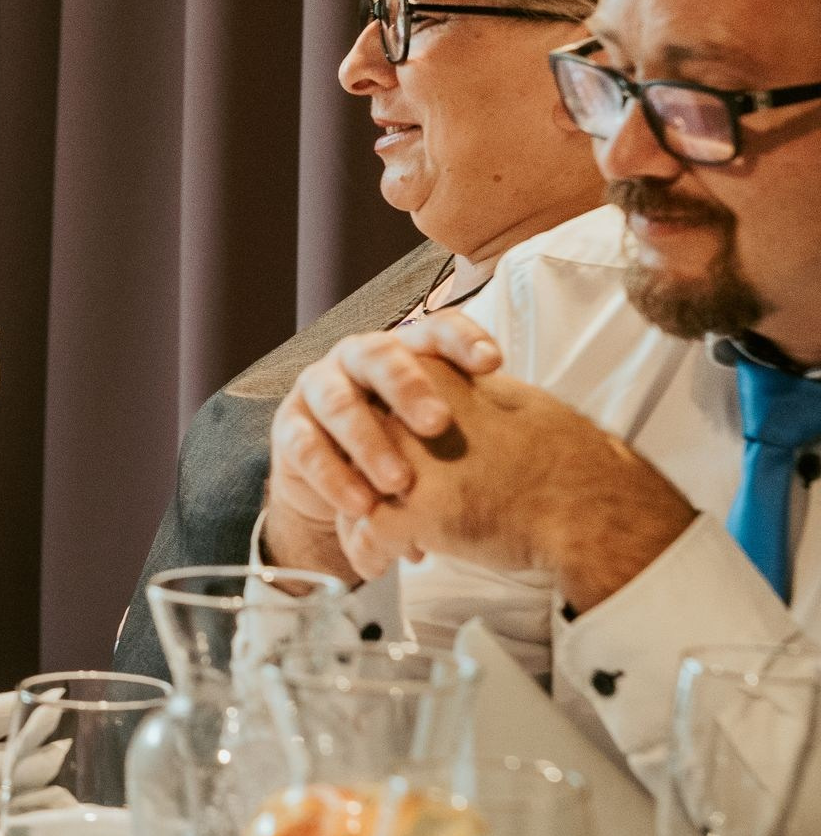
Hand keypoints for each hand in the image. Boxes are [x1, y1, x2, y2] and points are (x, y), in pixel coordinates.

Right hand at [264, 313, 504, 579]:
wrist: (346, 488)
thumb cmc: (413, 453)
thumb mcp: (445, 440)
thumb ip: (474, 431)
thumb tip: (545, 449)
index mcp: (406, 351)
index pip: (434, 330)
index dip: (462, 341)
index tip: (494, 365)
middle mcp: (358, 359)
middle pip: (380, 356)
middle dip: (408, 387)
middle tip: (437, 425)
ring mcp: (319, 389)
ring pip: (338, 401)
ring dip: (367, 441)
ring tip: (397, 483)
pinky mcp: (290, 428)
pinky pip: (306, 446)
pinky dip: (334, 476)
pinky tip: (361, 505)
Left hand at [346, 365, 695, 607]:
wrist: (588, 506)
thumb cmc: (560, 459)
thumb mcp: (502, 401)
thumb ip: (456, 399)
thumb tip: (437, 410)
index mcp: (429, 372)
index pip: (374, 406)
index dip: (380, 443)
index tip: (392, 470)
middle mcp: (407, 408)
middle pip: (357, 450)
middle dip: (364, 485)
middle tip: (378, 509)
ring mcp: (405, 457)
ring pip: (353, 494)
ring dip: (360, 523)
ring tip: (376, 543)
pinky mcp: (409, 507)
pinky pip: (364, 536)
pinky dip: (367, 555)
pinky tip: (377, 565)